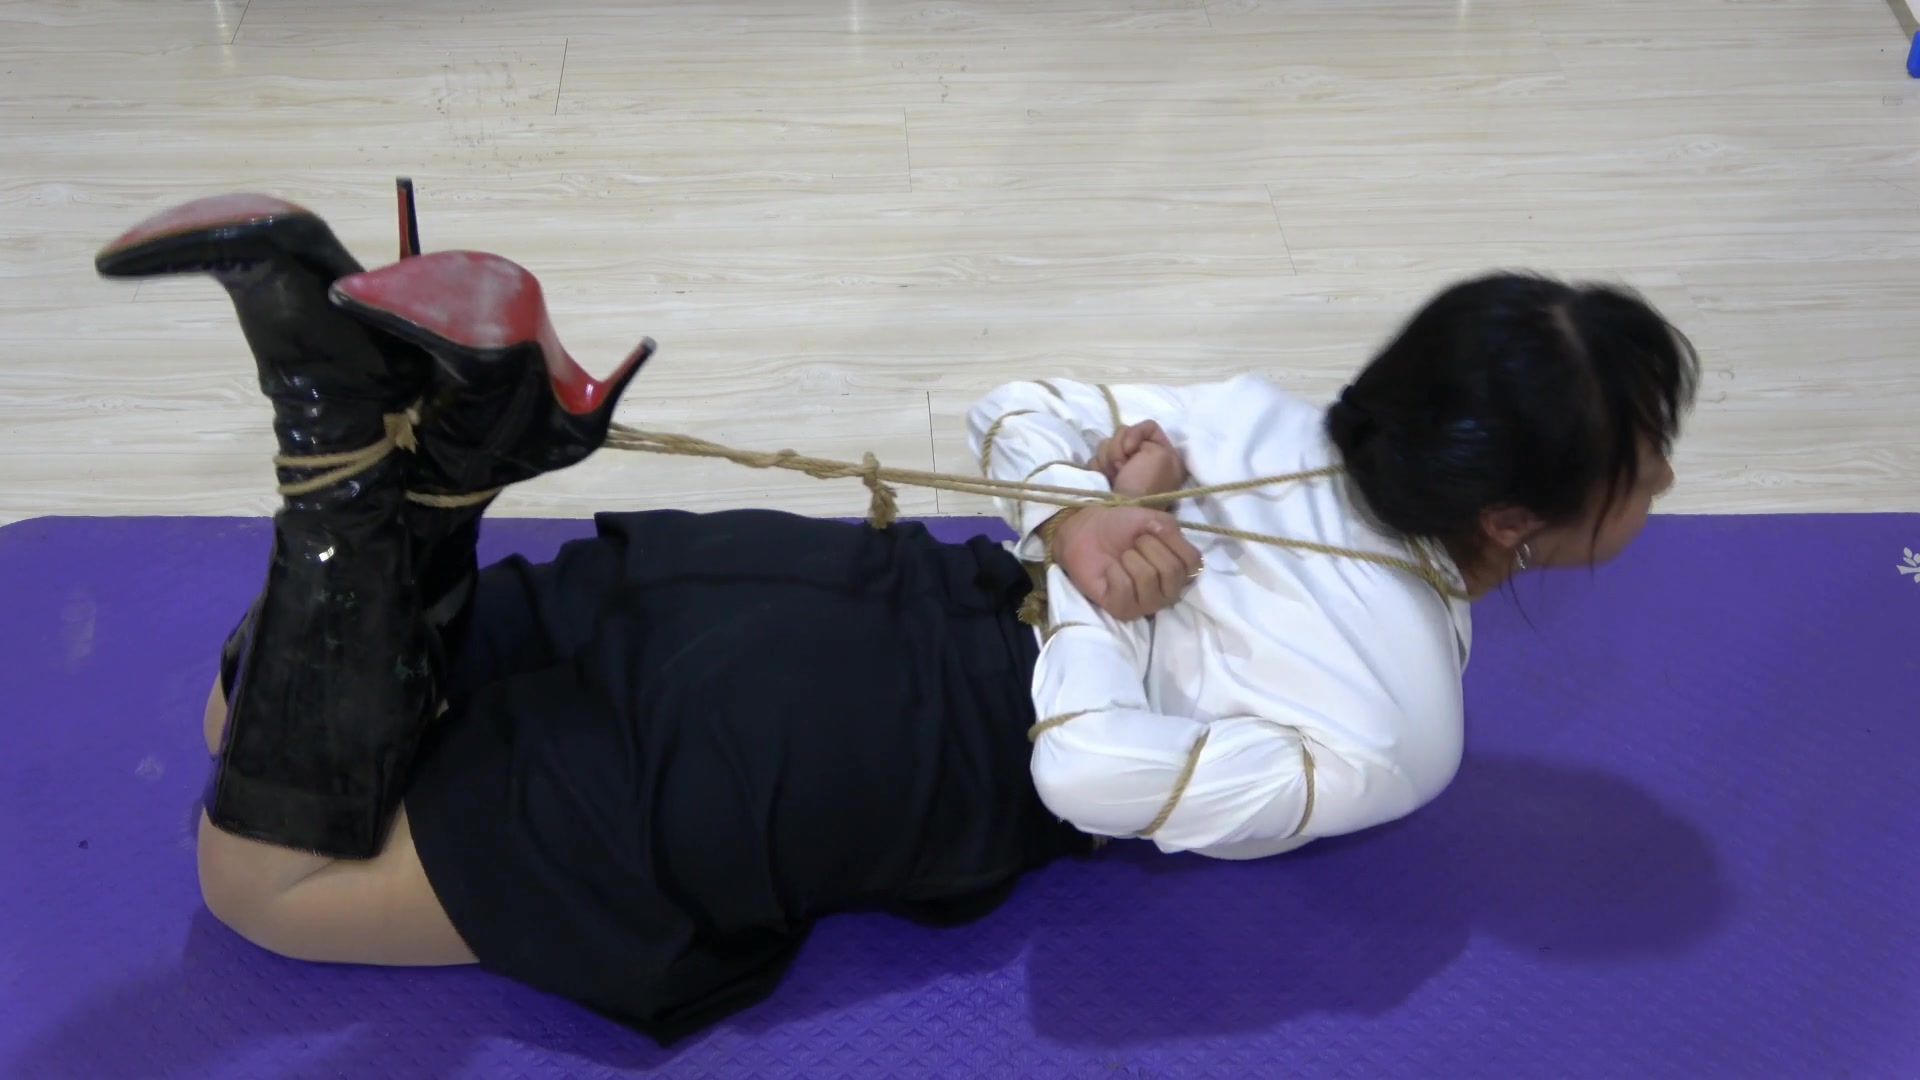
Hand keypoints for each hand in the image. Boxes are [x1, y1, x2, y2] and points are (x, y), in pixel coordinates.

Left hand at [1049, 506, 1203, 620]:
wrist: (1088, 532)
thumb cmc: (1123, 527)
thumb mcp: (1154, 519)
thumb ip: (1170, 528)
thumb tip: (1163, 533)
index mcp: (1181, 571)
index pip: (1191, 561)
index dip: (1170, 540)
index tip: (1152, 532)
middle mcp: (1169, 592)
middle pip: (1171, 571)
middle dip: (1148, 547)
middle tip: (1133, 545)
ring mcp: (1147, 604)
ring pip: (1148, 579)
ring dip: (1130, 559)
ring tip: (1121, 558)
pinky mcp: (1123, 611)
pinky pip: (1125, 589)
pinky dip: (1114, 572)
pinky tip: (1109, 571)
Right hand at [1092, 421, 1186, 500]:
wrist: (1117, 515)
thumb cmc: (1144, 486)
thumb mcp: (1161, 455)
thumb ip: (1149, 435)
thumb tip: (1128, 443)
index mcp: (1165, 455)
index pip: (1147, 427)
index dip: (1136, 435)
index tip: (1132, 451)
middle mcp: (1144, 460)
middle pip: (1124, 433)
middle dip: (1119, 449)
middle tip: (1122, 469)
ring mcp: (1124, 468)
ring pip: (1108, 444)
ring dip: (1107, 459)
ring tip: (1112, 478)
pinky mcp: (1106, 476)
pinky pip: (1097, 458)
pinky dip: (1098, 467)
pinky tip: (1104, 480)